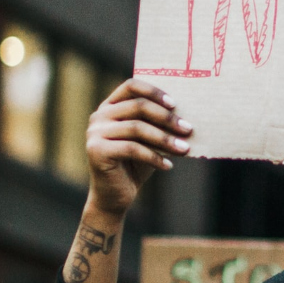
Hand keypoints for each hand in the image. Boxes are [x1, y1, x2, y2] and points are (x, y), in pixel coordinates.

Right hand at [84, 79, 192, 218]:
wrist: (115, 196)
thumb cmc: (135, 164)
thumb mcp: (149, 140)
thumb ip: (157, 125)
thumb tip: (186, 116)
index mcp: (110, 106)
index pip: (131, 85)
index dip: (154, 91)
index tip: (175, 104)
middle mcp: (99, 116)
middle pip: (138, 106)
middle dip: (167, 118)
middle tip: (188, 129)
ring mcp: (95, 132)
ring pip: (137, 128)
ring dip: (165, 139)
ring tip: (184, 150)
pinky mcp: (96, 150)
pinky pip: (132, 148)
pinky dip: (154, 157)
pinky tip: (168, 166)